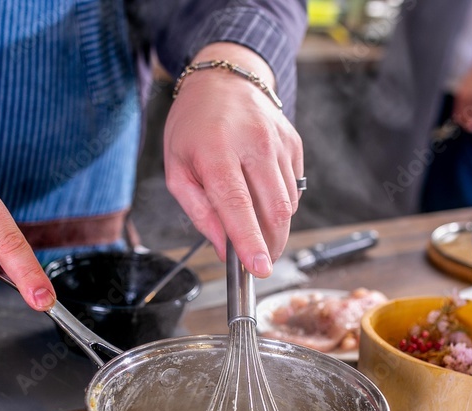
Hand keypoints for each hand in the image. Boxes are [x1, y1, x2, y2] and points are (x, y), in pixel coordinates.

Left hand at [163, 49, 303, 277]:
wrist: (223, 80)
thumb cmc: (193, 128)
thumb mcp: (177, 170)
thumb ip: (199, 212)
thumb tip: (222, 247)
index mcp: (216, 150)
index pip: (237, 204)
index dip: (250, 241)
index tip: (259, 268)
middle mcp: (253, 143)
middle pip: (273, 210)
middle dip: (270, 245)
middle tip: (258, 259)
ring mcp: (278, 141)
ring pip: (288, 204)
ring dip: (275, 227)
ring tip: (254, 223)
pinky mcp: (294, 142)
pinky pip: (294, 189)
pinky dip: (281, 204)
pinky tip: (262, 194)